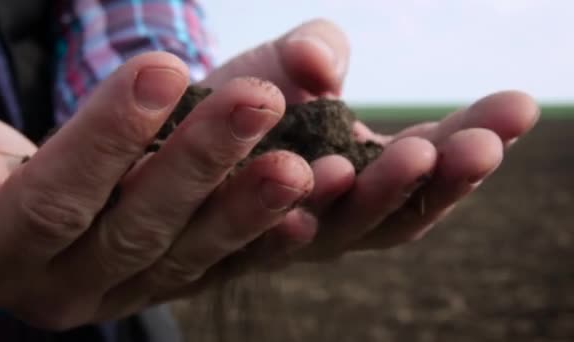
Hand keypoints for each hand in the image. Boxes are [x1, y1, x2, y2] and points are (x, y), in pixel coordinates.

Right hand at [0, 53, 313, 328]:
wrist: (16, 202)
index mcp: (0, 253)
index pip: (56, 199)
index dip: (107, 138)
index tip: (163, 70)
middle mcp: (64, 287)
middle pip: (136, 228)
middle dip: (199, 163)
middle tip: (258, 102)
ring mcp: (123, 292)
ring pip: (189, 255)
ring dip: (248, 207)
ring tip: (302, 164)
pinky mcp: (166, 287)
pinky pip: (218, 271)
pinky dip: (263, 244)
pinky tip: (307, 215)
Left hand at [199, 19, 539, 263]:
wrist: (179, 129)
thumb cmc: (250, 96)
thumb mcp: (289, 62)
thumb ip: (318, 50)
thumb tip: (317, 66)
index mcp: (371, 169)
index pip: (433, 158)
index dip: (475, 135)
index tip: (516, 107)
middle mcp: (344, 210)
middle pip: (406, 204)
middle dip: (447, 172)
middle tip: (482, 144)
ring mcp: (301, 233)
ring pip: (351, 226)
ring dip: (383, 194)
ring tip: (416, 155)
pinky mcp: (247, 246)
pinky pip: (271, 245)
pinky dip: (293, 228)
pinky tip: (306, 211)